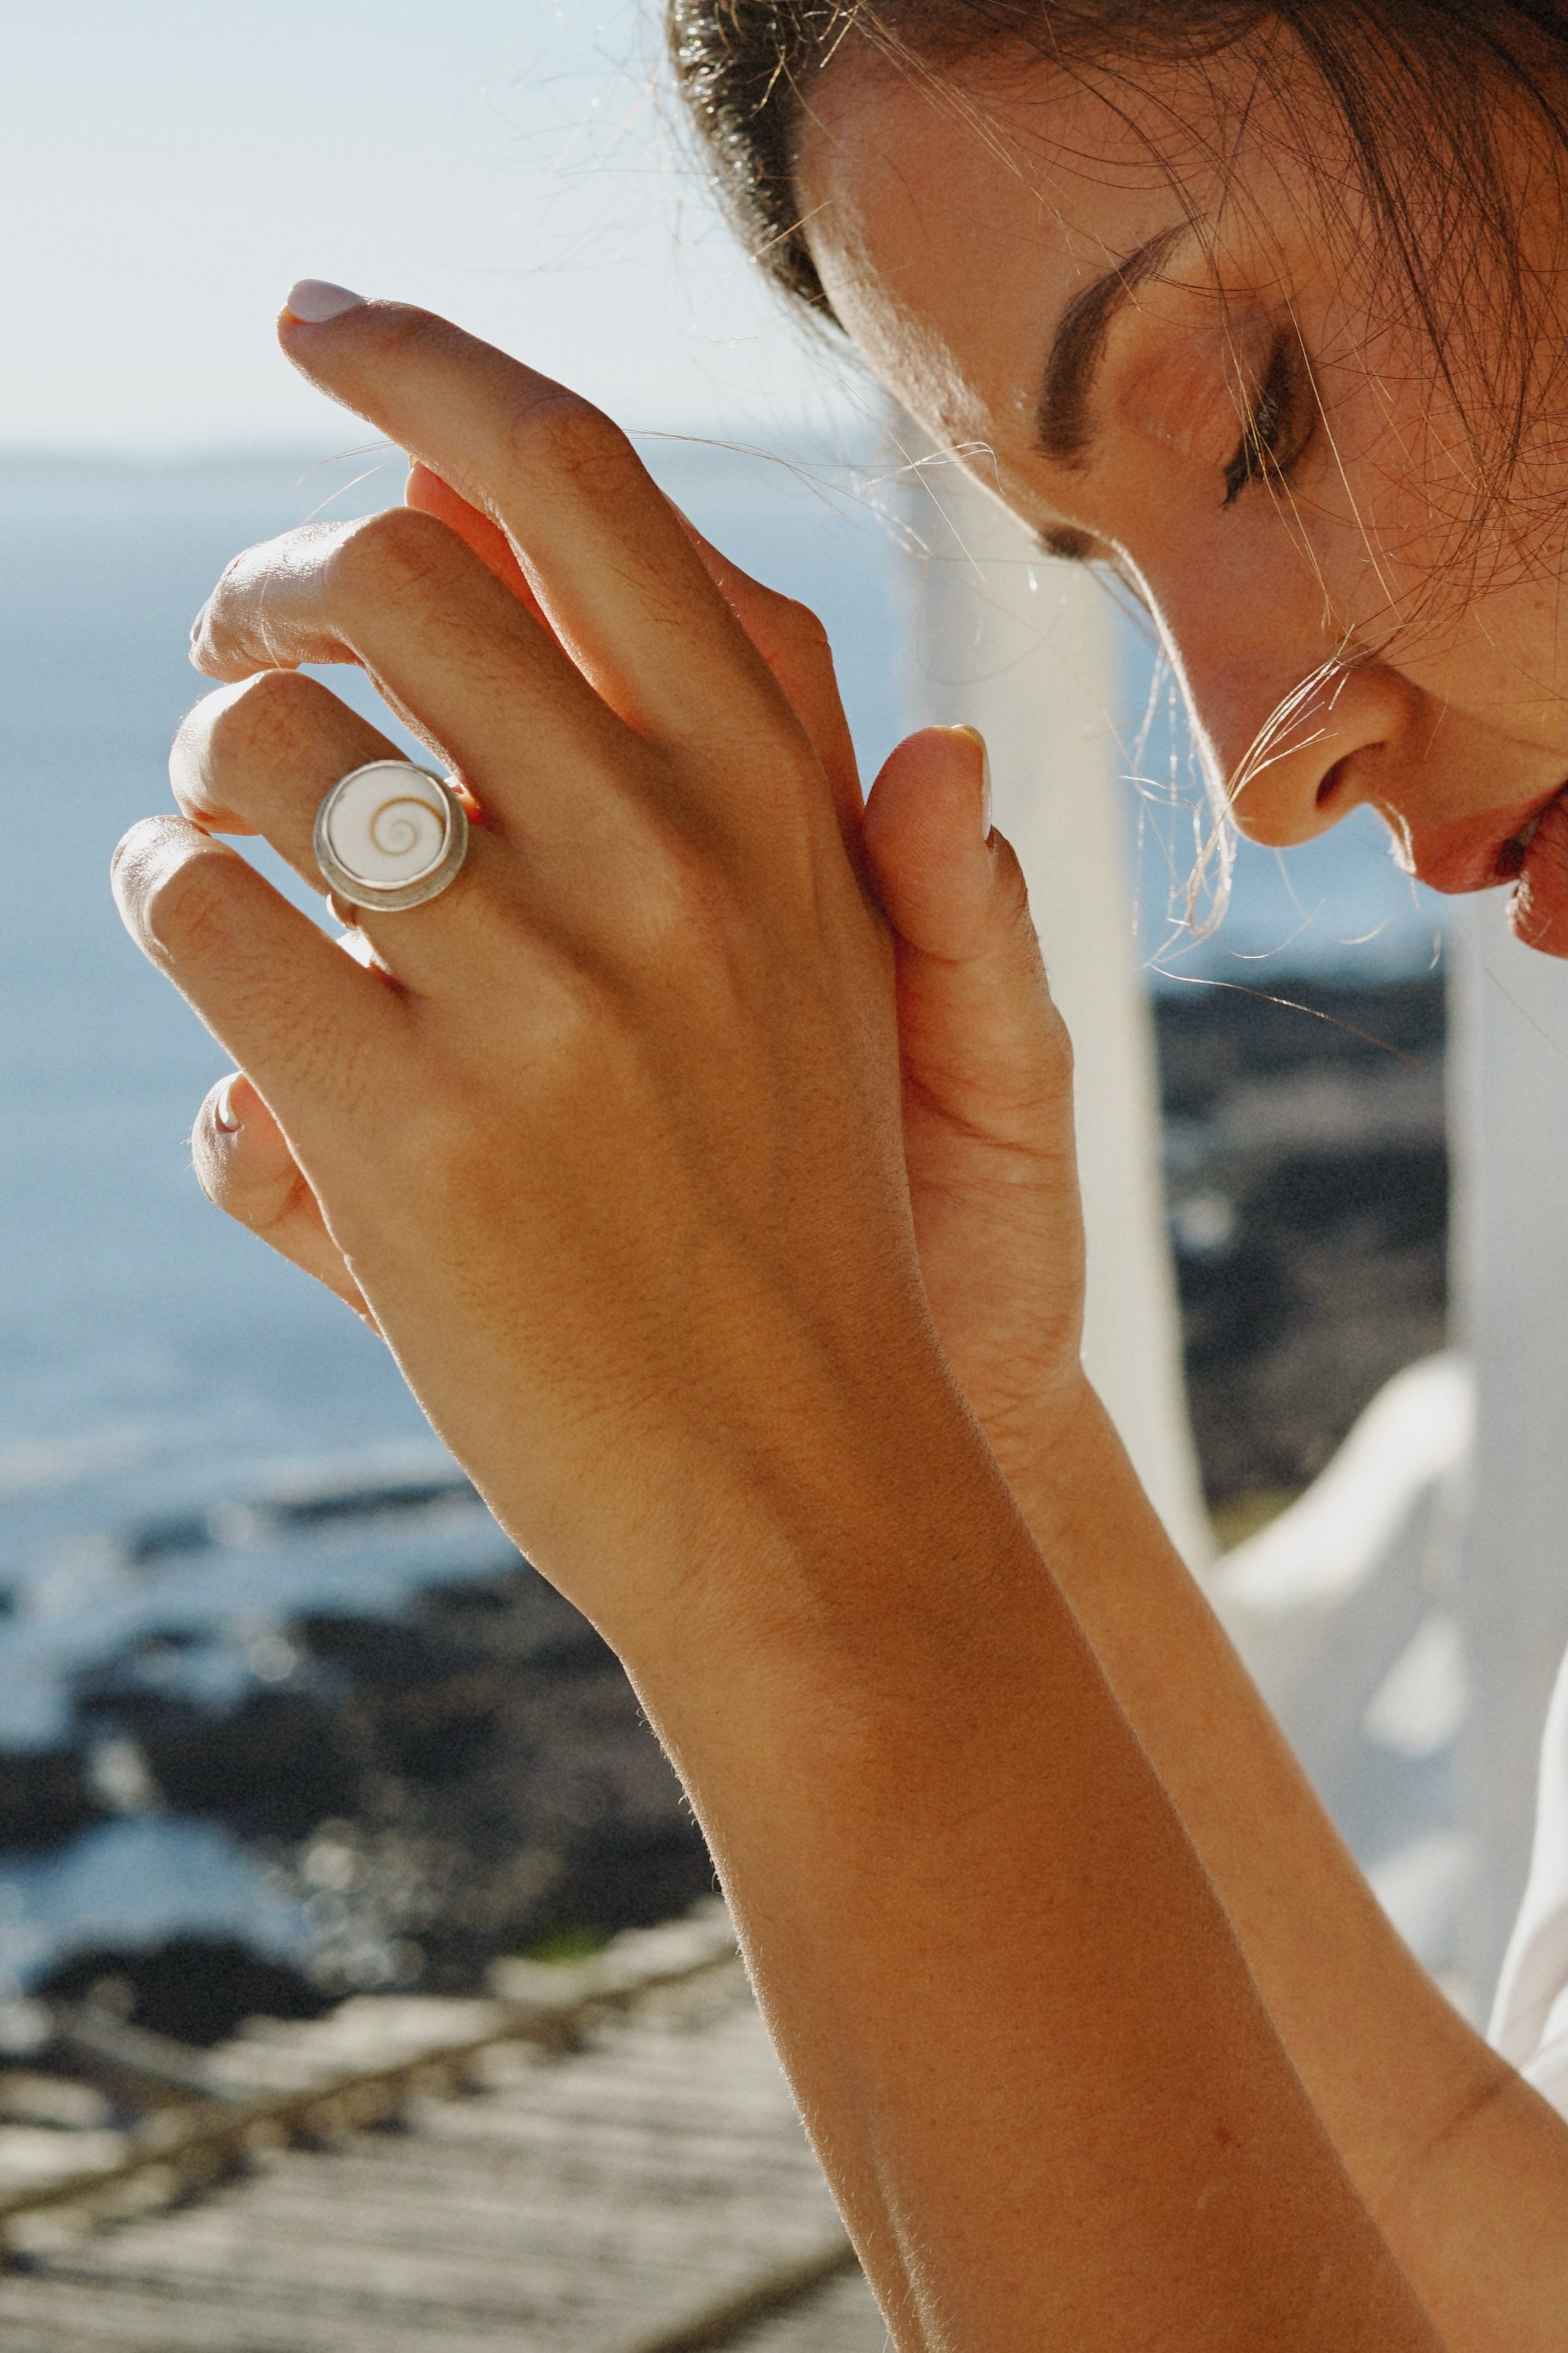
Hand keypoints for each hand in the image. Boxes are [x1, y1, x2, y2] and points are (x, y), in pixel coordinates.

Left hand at [189, 452, 1091, 1506]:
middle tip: (248, 640)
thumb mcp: (830, 964)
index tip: (328, 325)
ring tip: (218, 820)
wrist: (807, 1480)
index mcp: (786, 791)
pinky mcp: (415, 1125)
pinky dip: (163, 895)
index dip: (429, 364)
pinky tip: (197, 930)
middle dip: (270, 578)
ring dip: (205, 755)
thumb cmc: (801, 1214)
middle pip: (388, 570)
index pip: (582, 480)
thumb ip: (740, 758)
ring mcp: (547, 985)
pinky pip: (201, 909)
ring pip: (268, 736)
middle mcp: (676, 850)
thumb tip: (590, 579)